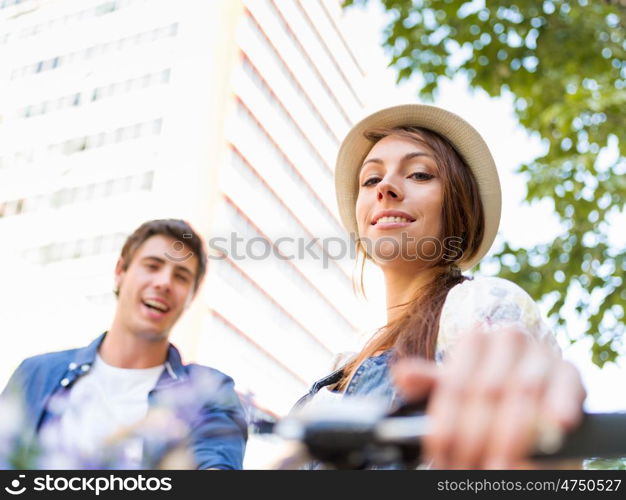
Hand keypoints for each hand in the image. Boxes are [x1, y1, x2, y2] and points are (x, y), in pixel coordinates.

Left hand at [392, 327, 585, 468]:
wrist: (531, 401)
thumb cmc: (486, 397)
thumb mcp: (455, 391)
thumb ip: (431, 384)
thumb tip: (403, 374)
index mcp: (475, 338)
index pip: (455, 384)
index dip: (445, 423)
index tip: (439, 454)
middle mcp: (508, 338)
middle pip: (485, 390)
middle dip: (475, 436)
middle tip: (467, 469)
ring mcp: (540, 352)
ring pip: (522, 391)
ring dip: (511, 435)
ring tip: (499, 468)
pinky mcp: (570, 371)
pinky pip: (566, 387)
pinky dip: (560, 405)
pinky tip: (555, 426)